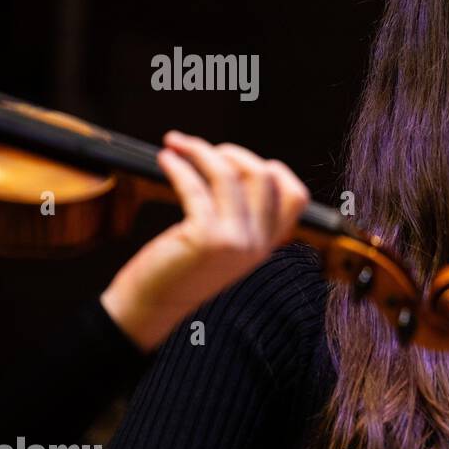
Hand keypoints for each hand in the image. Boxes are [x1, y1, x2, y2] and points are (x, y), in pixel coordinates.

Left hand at [99, 131, 310, 352]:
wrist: (153, 304)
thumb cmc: (182, 269)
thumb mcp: (226, 245)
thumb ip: (242, 217)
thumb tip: (234, 165)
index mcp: (267, 244)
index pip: (295, 196)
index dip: (272, 168)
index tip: (237, 160)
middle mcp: (258, 243)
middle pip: (263, 175)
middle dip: (231, 152)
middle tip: (202, 149)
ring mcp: (236, 241)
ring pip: (229, 174)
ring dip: (200, 150)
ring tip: (177, 144)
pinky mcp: (206, 238)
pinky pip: (195, 186)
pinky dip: (178, 166)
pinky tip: (166, 160)